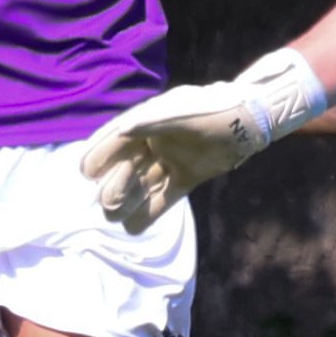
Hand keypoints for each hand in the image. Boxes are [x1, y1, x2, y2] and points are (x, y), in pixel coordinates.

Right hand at [78, 47, 326, 232]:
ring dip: (127, 200)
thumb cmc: (214, 109)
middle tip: (109, 202)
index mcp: (148, 123)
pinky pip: (163, 199)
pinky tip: (133, 227)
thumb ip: (153, 120)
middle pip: (124, 167)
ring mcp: (169, 162)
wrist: (250, 121)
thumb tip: (123, 129)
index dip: (99, 155)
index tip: (85, 173)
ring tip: (115, 216)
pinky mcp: (186, 178)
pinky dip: (149, 212)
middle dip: (113, 185)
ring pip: (141, 185)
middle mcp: (154, 143)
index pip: (115, 140)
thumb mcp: (182, 111)